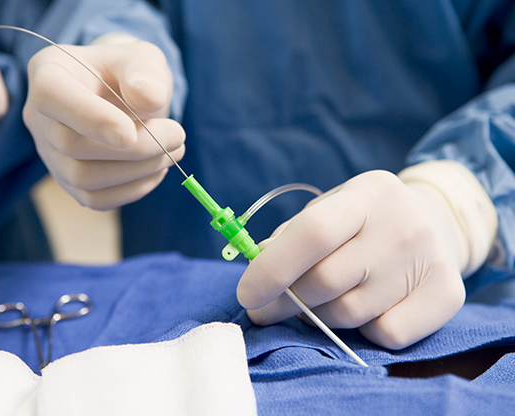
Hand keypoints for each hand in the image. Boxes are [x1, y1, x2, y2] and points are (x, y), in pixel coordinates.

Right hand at [23, 40, 184, 209]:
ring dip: (139, 170)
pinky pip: (96, 199)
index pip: (52, 96)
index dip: (91, 118)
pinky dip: (134, 189)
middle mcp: (39, 116)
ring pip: (84, 178)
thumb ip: (145, 72)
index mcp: (49, 72)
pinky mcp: (69, 181)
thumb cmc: (130, 74)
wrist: (126, 97)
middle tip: (177, 136)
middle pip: (73, 145)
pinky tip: (156, 168)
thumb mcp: (143, 59)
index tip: (131, 133)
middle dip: (134, 148)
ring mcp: (51, 153)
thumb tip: (148, 100)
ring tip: (173, 151)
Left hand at [237, 170, 466, 348]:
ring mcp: (430, 261)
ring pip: (350, 313)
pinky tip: (365, 308)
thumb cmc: (366, 221)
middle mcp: (404, 225)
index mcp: (369, 193)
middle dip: (284, 302)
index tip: (246, 294)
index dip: (272, 268)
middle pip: (326, 281)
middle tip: (265, 310)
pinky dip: (362, 330)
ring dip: (320, 315)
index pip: (313, 233)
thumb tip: (258, 267)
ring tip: (318, 302)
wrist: (436, 224)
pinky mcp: (448, 296)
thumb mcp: (331, 210)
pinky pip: (384, 333)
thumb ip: (293, 236)